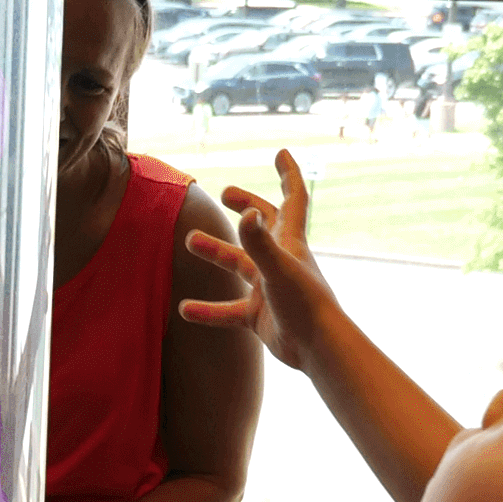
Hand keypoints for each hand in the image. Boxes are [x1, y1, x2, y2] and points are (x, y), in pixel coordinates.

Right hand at [180, 150, 342, 370]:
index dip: (288, 174)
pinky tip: (186, 310)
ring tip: (190, 242)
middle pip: (263, 226)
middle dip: (247, 206)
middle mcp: (280, 261)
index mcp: (290, 243)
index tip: (281, 153)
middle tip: (226, 194)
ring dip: (216, 252)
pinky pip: (228, 310)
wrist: (316, 348)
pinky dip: (208, 310)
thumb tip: (246, 214)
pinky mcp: (259, 315)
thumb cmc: (304, 305)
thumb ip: (258, 243)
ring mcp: (269, 288)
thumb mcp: (277, 269)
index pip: (292, 199)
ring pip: (239, 265)